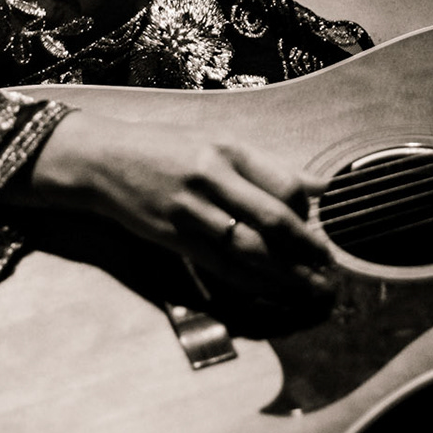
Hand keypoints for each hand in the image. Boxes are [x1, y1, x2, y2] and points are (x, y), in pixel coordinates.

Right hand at [13, 110, 335, 306]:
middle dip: (308, 249)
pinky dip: (249, 281)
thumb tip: (321, 186)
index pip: (285, 184)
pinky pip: (218, 265)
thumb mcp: (219, 142)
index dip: (309, 213)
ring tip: (312, 288)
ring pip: (249, 248)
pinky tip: (270, 290)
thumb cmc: (166, 150)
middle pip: (273, 220)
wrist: (102, 161)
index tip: (322, 232)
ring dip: (285, 273)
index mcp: (228, 149)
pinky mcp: (172, 236)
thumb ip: (270, 166)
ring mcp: (190, 210)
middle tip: (331, 270)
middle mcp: (212, 177)